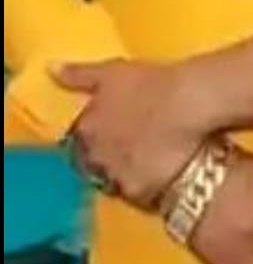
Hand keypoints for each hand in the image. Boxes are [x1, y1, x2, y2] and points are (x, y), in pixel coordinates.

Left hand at [54, 58, 209, 209]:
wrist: (189, 105)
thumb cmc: (151, 82)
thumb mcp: (113, 71)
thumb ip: (80, 74)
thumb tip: (51, 69)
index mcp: (86, 128)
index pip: (77, 139)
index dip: (91, 135)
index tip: (107, 129)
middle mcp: (96, 157)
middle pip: (91, 164)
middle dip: (103, 157)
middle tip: (127, 145)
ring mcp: (117, 178)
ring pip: (113, 181)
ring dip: (123, 172)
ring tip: (146, 159)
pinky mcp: (140, 194)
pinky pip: (137, 194)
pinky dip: (145, 184)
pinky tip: (161, 171)